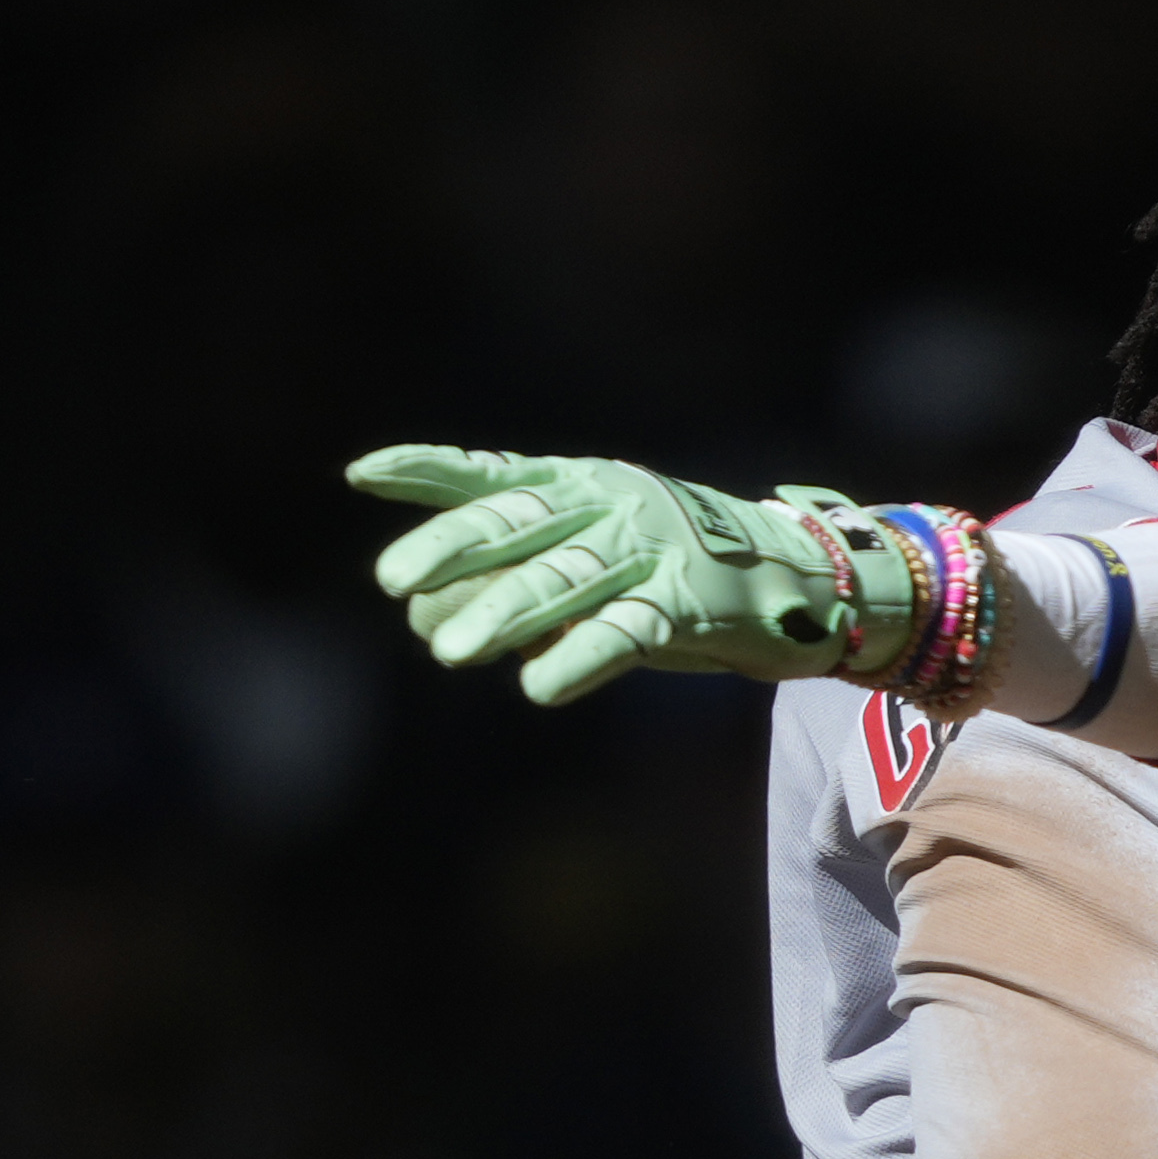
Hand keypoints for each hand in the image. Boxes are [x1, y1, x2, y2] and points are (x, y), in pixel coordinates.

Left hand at [349, 446, 905, 708]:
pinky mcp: (690, 602)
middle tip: (394, 582)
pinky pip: (626, 633)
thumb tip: (421, 616)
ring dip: (503, 614)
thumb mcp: (587, 564)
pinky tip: (537, 687)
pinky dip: (580, 659)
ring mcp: (651, 549)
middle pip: (517, 525)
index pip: (490, 476)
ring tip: (447, 651)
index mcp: (577, 484)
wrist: (795, 579)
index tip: (362, 474)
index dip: (425, 472)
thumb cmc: (667, 571)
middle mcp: (609, 504)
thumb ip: (512, 581)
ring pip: (564, 580)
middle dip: (452, 551)